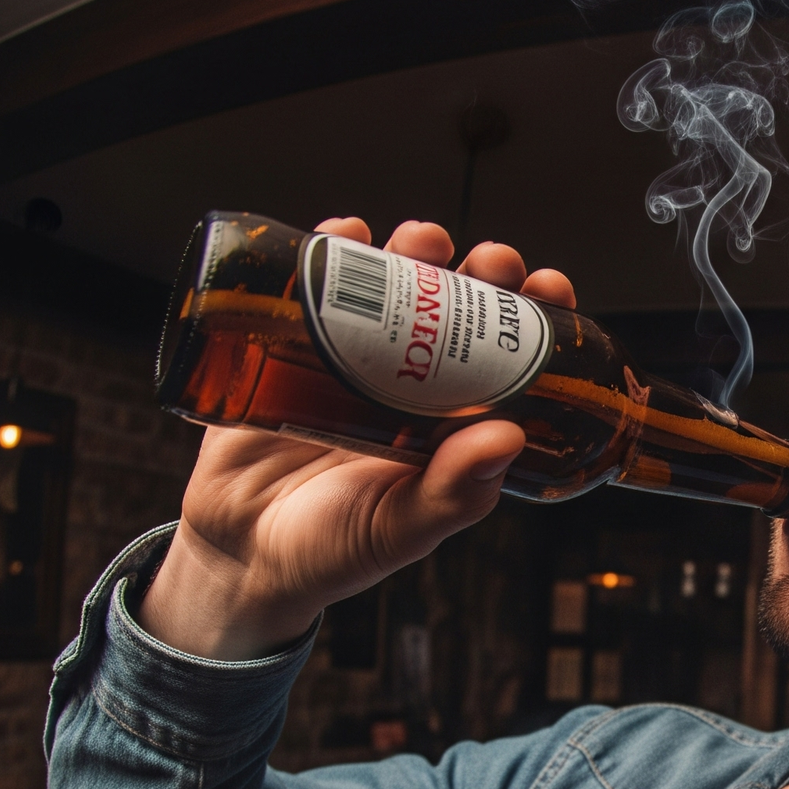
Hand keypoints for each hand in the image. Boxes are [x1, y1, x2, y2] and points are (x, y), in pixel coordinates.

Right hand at [139, 220, 575, 659]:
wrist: (238, 554)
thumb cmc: (333, 550)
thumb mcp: (401, 528)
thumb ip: (453, 493)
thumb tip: (509, 437)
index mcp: (452, 426)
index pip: (507, 359)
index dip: (531, 319)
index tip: (549, 288)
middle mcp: (410, 386)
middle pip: (458, 310)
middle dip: (483, 273)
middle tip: (495, 262)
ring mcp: (352, 362)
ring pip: (395, 287)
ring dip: (416, 250)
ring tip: (425, 242)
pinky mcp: (290, 346)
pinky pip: (315, 287)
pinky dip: (332, 249)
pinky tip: (348, 233)